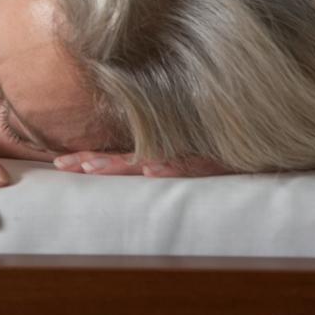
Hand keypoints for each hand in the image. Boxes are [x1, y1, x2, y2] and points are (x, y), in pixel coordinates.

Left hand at [52, 151, 231, 176]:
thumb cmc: (219, 154)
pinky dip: (169, 168)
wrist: (259, 142)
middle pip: (122, 158)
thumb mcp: (183, 163)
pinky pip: (187, 165)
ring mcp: (188, 155)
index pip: (114, 158)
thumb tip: (125, 173)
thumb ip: (156, 166)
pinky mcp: (212, 162)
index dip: (86, 160)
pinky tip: (151, 171)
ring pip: (148, 160)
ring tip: (93, 169)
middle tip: (61, 166)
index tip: (56, 164)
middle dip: (90, 162)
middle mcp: (168, 152)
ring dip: (119, 164)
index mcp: (157, 153)